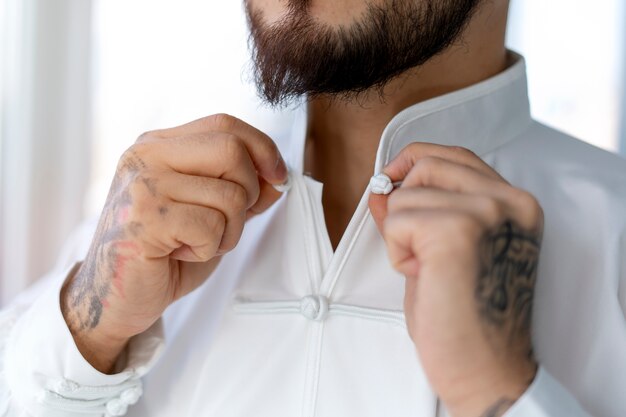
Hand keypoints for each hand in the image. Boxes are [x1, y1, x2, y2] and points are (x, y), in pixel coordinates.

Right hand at [61, 114, 286, 372]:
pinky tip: (180, 254)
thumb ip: (241, 190)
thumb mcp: (211, 213)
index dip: (262, 148)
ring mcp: (143, 185)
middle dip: (248, 193)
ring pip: (229, 195)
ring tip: (196, 243)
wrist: (116, 297)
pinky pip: (211, 227)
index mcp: (159, 145)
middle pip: (232, 151)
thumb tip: (279, 177)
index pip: (225, 125)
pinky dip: (208, 248)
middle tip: (226, 222)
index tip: (279, 177)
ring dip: (228, 232)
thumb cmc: (164, 253)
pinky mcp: (146, 219)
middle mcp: (147, 156)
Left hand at [369, 144, 542, 416]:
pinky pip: (396, 220)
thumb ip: (426, 208)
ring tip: (428, 270)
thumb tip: (382, 186)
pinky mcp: (455, 231)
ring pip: (404, 195)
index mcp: (515, 203)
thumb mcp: (452, 248)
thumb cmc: (468, 315)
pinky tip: (421, 277)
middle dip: (405, 203)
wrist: (484, 367)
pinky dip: (397, 252)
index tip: (392, 180)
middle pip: (426, 164)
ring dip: (400, 236)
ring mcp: (484, 212)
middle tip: (419, 248)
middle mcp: (508, 202)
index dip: (414, 161)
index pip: (454, 155)